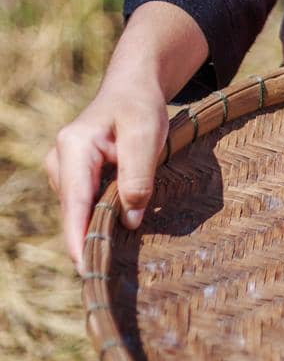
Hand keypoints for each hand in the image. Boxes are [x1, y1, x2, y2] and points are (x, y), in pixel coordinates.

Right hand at [44, 80, 169, 277]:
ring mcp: (62, 168)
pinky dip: (97, 217)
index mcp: (74, 147)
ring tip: (117, 253)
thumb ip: (138, 177)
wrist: (133, 87)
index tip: (83, 269)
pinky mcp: (72, 176)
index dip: (78, 237)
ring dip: (95, 228)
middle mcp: (59, 159)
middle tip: (109, 273)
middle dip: (88, 239)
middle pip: (72, 211)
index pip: (74, 201)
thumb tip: (129, 221)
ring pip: (78, 210)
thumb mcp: (146, 135)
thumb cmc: (140, 107)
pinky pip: (83, 204)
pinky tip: (114, 230)